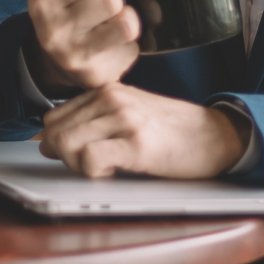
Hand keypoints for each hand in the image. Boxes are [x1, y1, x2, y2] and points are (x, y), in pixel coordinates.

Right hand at [25, 0, 139, 92]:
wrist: (55, 55)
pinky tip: (113, 42)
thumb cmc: (67, 0)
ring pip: (127, 24)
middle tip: (105, 3)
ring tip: (113, 19)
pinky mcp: (96, 75)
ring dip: (126, 17)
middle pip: (111, 0)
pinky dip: (128, 42)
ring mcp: (73, 57)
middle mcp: (52, 31)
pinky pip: (132, 48)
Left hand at [39, 83, 247, 179]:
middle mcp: (111, 98)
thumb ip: (92, 121)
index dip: (60, 143)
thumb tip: (46, 143)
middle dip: (66, 157)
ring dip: (80, 165)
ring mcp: (124, 118)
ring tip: (107, 166)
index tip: (82, 154)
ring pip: (66, 144)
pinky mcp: (137, 144)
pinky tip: (116, 170)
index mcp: (106, 90)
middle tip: (94, 165)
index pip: (53, 118)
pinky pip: (91, 160)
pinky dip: (95, 173)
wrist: (217, 136)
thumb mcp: (129, 114)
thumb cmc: (173, 130)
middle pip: (55, 132)